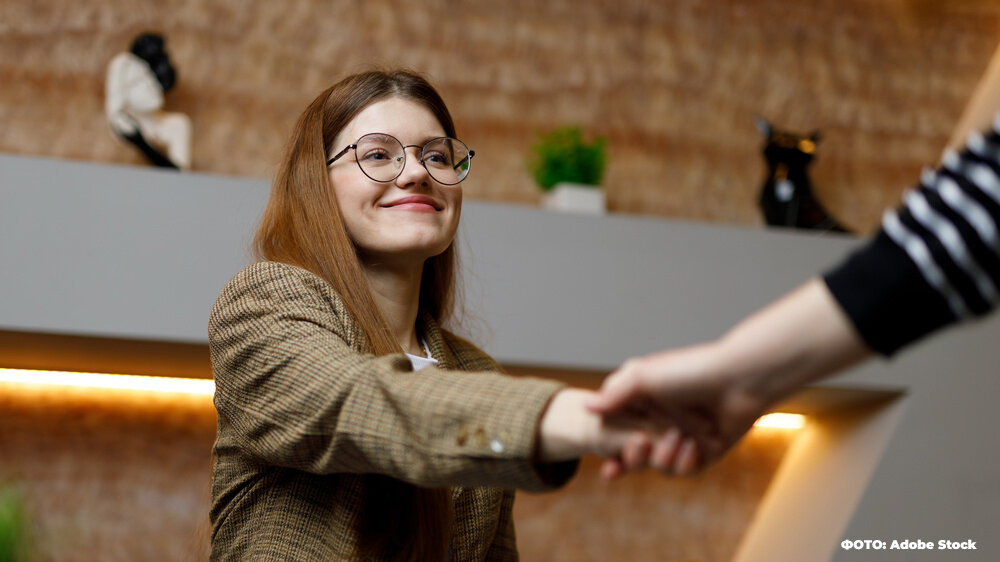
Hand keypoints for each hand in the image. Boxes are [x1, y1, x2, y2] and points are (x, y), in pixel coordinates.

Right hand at [587, 344, 767, 476]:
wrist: (739, 380)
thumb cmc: (690, 371)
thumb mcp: (643, 376)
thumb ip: (614, 394)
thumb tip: (588, 408)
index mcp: (646, 404)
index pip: (620, 432)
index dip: (610, 451)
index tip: (606, 467)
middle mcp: (663, 421)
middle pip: (637, 455)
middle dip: (632, 460)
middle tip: (639, 449)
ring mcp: (684, 437)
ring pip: (659, 465)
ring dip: (665, 455)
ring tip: (680, 435)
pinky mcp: (706, 451)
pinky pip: (685, 470)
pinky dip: (686, 461)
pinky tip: (694, 446)